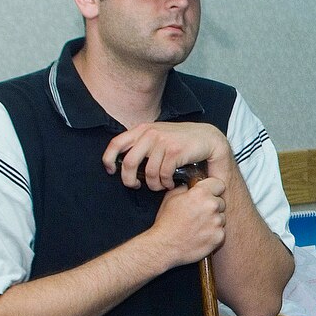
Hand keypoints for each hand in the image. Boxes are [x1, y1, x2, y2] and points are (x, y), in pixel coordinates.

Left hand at [105, 122, 229, 190]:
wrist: (207, 138)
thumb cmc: (180, 140)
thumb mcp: (157, 136)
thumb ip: (142, 144)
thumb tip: (124, 163)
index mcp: (142, 129)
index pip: (116, 143)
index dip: (108, 159)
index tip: (111, 171)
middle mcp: (150, 133)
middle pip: (128, 163)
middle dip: (129, 180)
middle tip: (135, 185)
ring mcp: (162, 142)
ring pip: (149, 173)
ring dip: (153, 185)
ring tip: (159, 185)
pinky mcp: (174, 151)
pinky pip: (163, 175)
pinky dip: (166, 183)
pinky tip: (170, 182)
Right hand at [149, 174, 226, 265]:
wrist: (164, 246)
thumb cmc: (166, 223)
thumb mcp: (171, 198)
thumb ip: (186, 188)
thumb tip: (192, 186)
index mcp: (200, 193)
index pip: (219, 184)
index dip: (213, 189)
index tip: (209, 194)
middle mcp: (211, 206)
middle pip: (221, 202)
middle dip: (212, 206)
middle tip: (199, 214)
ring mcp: (217, 222)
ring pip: (221, 217)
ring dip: (213, 220)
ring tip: (198, 226)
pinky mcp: (219, 237)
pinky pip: (221, 231)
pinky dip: (213, 233)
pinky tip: (201, 235)